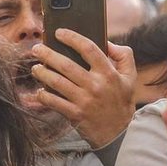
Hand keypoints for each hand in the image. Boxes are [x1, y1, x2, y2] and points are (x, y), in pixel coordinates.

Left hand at [31, 30, 136, 148]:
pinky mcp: (75, 114)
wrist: (118, 133)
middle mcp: (95, 85)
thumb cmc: (121, 101)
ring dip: (42, 73)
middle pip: (66, 65)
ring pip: (56, 82)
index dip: (72, 38)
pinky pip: (54, 102)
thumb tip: (107, 42)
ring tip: (36, 68)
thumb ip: (123, 55)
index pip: (88, 48)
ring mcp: (84, 100)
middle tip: (37, 49)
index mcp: (108, 73)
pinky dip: (43, 95)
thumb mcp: (130, 76)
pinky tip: (39, 90)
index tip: (59, 32)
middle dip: (48, 54)